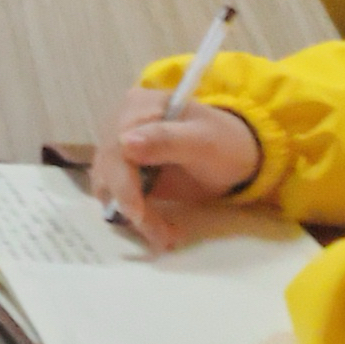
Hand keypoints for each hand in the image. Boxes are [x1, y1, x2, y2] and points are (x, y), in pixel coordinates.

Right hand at [91, 81, 264, 243]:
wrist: (237, 154)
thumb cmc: (225, 142)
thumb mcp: (204, 140)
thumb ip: (166, 139)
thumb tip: (125, 143)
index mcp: (137, 107)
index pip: (116, 148)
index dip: (122, 183)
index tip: (138, 214)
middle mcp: (120, 124)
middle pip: (107, 169)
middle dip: (131, 206)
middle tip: (162, 235)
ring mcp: (120, 148)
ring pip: (108, 186)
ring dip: (133, 214)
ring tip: (164, 233)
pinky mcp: (125, 170)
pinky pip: (116, 195)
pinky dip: (135, 214)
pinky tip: (159, 226)